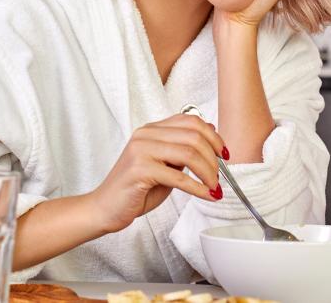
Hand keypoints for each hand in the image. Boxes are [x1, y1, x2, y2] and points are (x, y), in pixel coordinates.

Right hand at [87, 114, 226, 233]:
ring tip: (214, 187)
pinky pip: (178, 177)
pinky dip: (198, 187)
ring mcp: (141, 150)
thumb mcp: (166, 166)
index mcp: (152, 130)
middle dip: (213, 158)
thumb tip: (211, 132)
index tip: (224, 154)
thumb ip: (184, 151)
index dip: (213, 136)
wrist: (105, 208)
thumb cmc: (136, 189)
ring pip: (189, 153)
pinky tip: (206, 195)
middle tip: (220, 176)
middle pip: (193, 136)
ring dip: (208, 173)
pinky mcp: (140, 170)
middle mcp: (146, 135)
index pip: (190, 121)